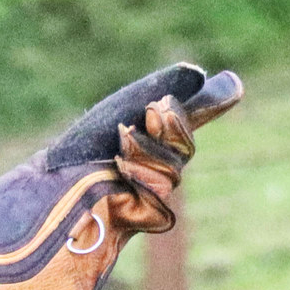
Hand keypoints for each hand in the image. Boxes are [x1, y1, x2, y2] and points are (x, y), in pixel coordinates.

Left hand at [102, 69, 240, 237]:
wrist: (58, 183)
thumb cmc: (86, 146)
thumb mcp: (126, 106)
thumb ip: (164, 88)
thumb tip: (199, 73)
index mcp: (156, 134)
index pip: (191, 120)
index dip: (214, 104)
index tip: (232, 85)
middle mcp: (159, 163)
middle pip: (186, 148)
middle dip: (171, 126)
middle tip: (152, 111)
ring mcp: (155, 192)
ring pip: (174, 171)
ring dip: (146, 151)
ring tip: (121, 142)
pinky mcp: (150, 216)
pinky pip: (161, 195)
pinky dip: (139, 176)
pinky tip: (119, 171)